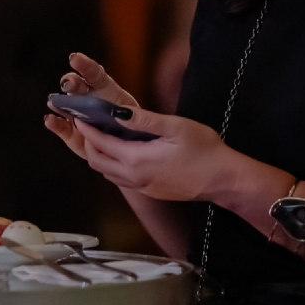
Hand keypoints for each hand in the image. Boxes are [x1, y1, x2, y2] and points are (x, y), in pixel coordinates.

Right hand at [42, 52, 138, 159]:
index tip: (74, 58)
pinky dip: (54, 123)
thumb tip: (125, 114)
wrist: (132, 152)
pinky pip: (62, 127)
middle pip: (76, 86)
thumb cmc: (137, 132)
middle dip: (70, 82)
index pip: (93, 73)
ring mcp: (77, 116)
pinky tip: (49, 120)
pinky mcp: (72, 135)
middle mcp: (88, 100)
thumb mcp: (142, 120)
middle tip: (68, 84)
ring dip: (58, 102)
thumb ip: (134, 117)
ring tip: (53, 102)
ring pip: (64, 105)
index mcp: (106, 90)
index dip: (84, 65)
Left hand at [43, 53, 236, 202]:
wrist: (225, 180)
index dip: (86, 128)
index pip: (99, 143)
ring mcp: (142, 188)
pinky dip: (113, 165)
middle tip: (86, 125)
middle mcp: (134, 177)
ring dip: (99, 155)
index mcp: (136, 159)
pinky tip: (121, 152)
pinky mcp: (151, 192)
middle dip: (87, 142)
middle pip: (97, 161)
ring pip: (107, 173)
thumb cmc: (205, 150)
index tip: (78, 115)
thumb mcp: (174, 127)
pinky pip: (122, 180)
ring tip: (100, 136)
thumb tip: (116, 112)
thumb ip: (142, 120)